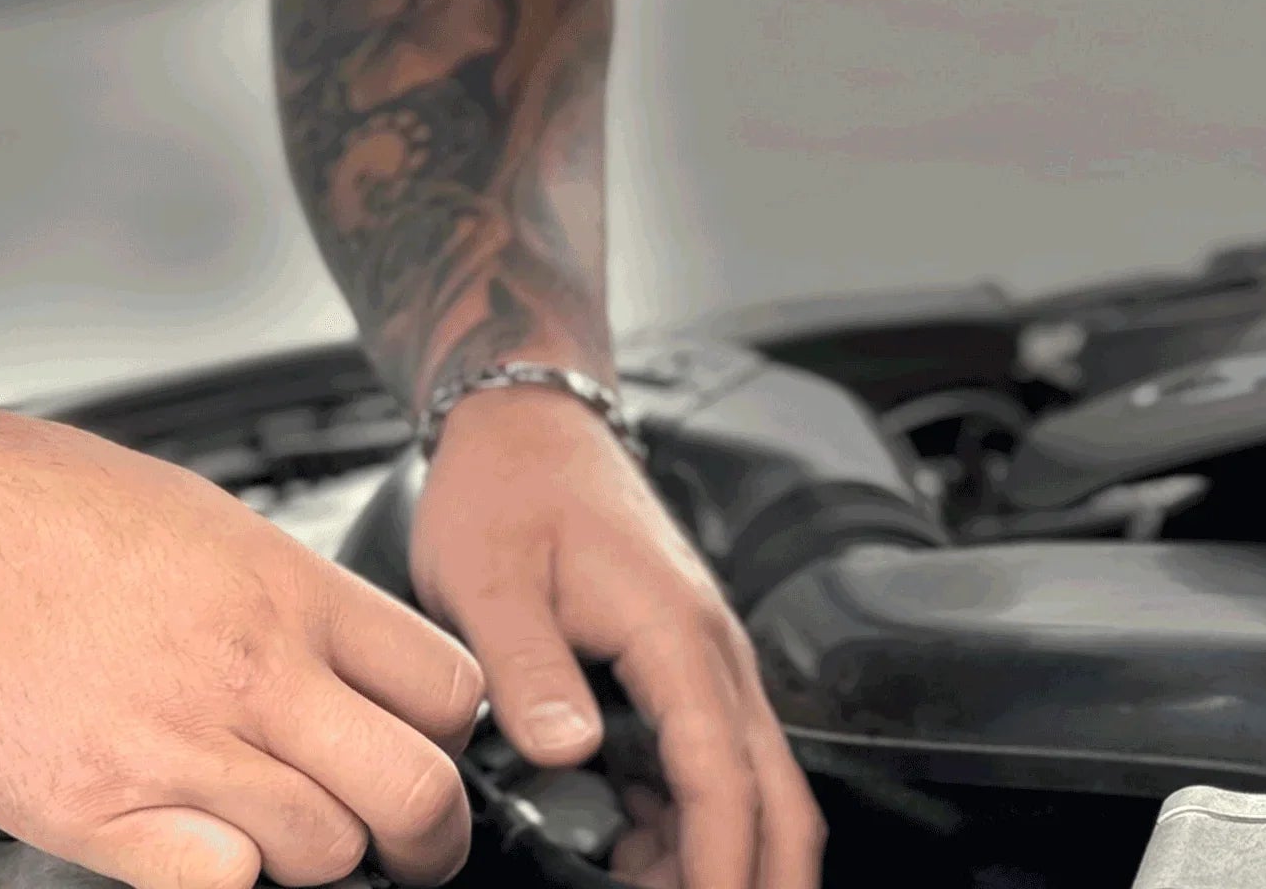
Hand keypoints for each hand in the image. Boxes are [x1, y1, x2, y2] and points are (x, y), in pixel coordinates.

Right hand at [0, 412, 483, 888]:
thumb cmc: (49, 508)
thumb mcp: (208, 521)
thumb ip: (287, 600)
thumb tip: (346, 660)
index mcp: (288, 589)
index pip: (448, 689)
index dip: (451, 738)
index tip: (428, 752)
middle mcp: (252, 669)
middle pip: (416, 794)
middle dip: (427, 839)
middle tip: (407, 848)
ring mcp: (179, 746)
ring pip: (327, 854)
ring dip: (317, 859)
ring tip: (278, 835)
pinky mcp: (98, 812)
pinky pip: (216, 887)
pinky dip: (224, 883)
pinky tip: (202, 852)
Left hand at [407, 386, 823, 888]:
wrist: (526, 422)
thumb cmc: (509, 483)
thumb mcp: (490, 574)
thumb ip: (528, 666)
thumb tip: (566, 752)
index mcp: (674, 630)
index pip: (723, 776)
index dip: (718, 868)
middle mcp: (707, 651)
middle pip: (774, 799)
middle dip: (754, 879)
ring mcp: (698, 661)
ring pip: (748, 789)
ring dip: (715, 860)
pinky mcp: (675, 668)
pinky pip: (707, 764)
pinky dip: (686, 825)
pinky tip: (631, 857)